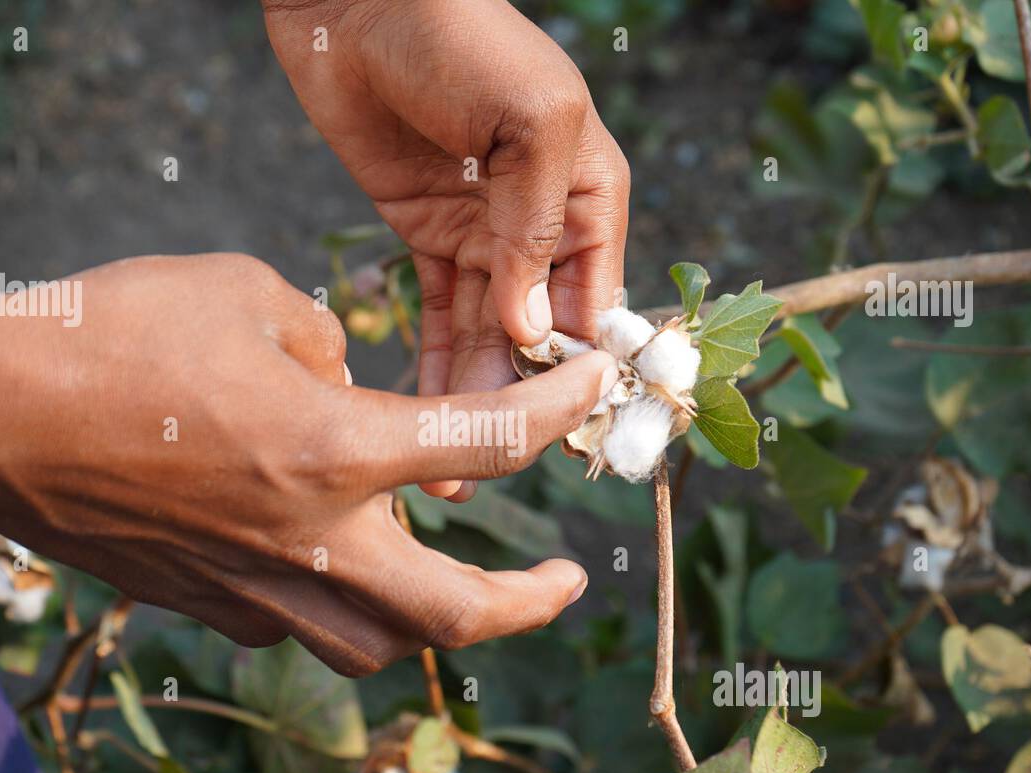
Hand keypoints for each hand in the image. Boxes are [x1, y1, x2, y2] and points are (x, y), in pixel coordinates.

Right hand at [0, 255, 616, 674]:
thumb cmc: (111, 333)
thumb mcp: (245, 295)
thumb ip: (324, 341)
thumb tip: (346, 380)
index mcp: (335, 451)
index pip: (488, 448)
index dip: (561, 415)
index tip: (592, 392)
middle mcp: (309, 540)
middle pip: (453, 615)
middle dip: (527, 605)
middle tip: (566, 583)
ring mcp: (254, 587)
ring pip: (374, 644)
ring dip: (430, 619)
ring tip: (450, 579)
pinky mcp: (203, 602)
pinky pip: (295, 625)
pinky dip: (337, 602)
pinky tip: (328, 559)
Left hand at [265, 0, 629, 497]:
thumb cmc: (462, 38)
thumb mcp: (530, 122)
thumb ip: (533, 230)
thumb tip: (530, 332)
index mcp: (591, 198)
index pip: (601, 307)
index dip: (583, 377)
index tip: (562, 440)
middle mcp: (546, 225)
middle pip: (541, 338)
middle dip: (517, 406)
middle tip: (484, 470)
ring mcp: (486, 235)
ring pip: (490, 338)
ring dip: (473, 401)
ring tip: (450, 471)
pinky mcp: (429, 234)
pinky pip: (443, 315)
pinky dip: (439, 365)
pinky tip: (430, 418)